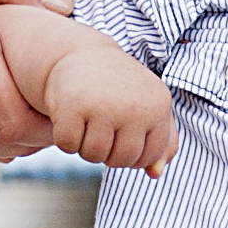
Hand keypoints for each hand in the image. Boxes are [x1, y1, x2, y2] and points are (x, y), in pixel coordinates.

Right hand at [47, 53, 178, 177]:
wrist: (81, 54)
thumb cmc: (119, 88)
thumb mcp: (148, 108)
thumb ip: (161, 143)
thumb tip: (156, 174)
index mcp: (158, 107)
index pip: (147, 158)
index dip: (131, 152)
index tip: (123, 130)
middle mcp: (134, 107)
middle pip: (120, 160)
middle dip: (107, 151)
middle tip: (101, 124)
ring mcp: (103, 106)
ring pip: (93, 156)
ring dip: (85, 146)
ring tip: (87, 119)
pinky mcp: (72, 106)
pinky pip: (68, 145)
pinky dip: (65, 139)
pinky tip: (70, 116)